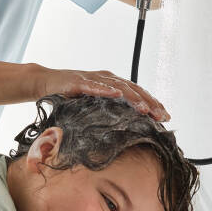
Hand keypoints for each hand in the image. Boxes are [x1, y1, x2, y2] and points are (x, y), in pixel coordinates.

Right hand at [37, 66, 169, 121]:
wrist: (45, 82)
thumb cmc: (70, 95)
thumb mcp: (93, 106)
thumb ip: (108, 113)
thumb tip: (125, 132)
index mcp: (113, 84)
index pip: (137, 93)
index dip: (153, 104)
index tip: (166, 117)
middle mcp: (107, 78)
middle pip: (133, 89)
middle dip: (149, 103)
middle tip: (161, 116)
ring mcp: (93, 78)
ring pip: (118, 87)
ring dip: (133, 97)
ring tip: (144, 109)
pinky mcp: (78, 81)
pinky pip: (93, 85)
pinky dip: (105, 89)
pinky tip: (115, 94)